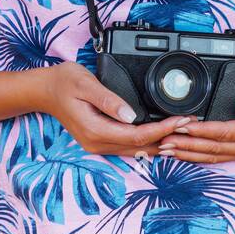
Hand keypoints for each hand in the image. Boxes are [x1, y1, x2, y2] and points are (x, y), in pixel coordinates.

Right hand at [31, 61, 193, 157]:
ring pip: (136, 150)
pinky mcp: (99, 141)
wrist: (43, 90)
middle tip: (191, 125)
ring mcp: (97, 145)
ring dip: (159, 141)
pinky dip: (147, 142)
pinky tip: (161, 136)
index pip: (137, 136)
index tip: (181, 119)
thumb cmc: (62, 82)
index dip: (162, 129)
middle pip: (140, 147)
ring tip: (182, 130)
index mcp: (95, 130)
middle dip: (168, 137)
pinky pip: (128, 146)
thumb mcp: (85, 84)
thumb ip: (108, 100)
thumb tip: (130, 115)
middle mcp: (97, 143)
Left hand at [155, 72, 234, 162]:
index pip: (226, 132)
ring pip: (216, 157)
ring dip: (190, 154)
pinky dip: (199, 155)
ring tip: (167, 150)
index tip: (183, 125)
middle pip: (217, 149)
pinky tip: (184, 153)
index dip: (203, 130)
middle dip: (189, 145)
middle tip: (165, 141)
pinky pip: (220, 157)